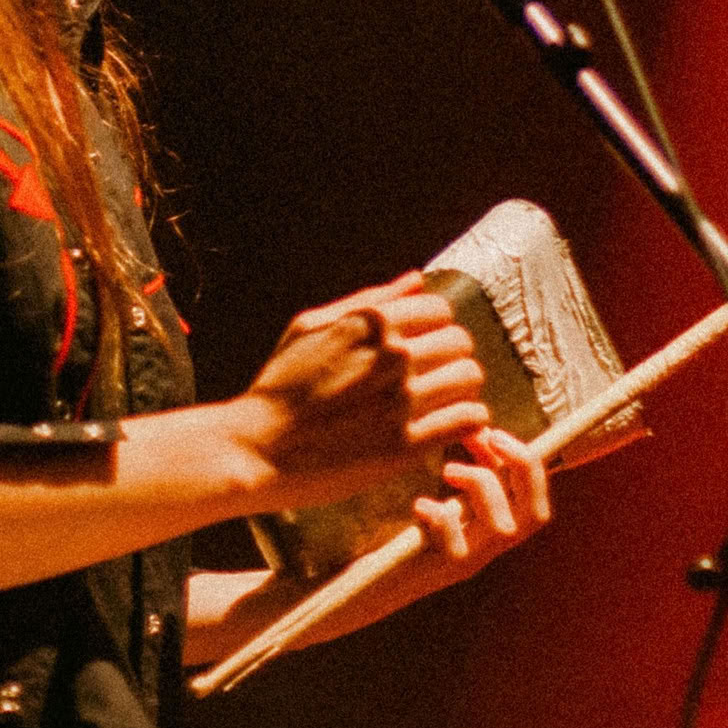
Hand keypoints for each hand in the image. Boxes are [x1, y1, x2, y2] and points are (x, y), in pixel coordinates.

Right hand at [231, 272, 488, 508]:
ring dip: (463, 387)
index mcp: (371, 323)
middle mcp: (393, 357)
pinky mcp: (405, 445)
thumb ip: (366, 300)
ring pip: (470, 378)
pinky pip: (467, 421)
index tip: (426, 345)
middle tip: (437, 374)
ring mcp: (401, 401)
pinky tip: (452, 426)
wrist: (257, 449)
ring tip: (446, 399)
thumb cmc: (278, 385)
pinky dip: (469, 421)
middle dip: (452, 355)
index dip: (437, 327)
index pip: (440, 311)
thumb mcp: (309, 327)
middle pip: (460, 342)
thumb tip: (414, 279)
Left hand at [411, 428, 550, 584]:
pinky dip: (443, 517)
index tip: (495, 433)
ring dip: (482, 484)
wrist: (378, 581)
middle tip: (491, 437)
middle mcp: (492, 547)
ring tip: (449, 470)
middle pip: (537, 515)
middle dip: (523, 466)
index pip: (539, 500)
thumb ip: (473, 463)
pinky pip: (458, 547)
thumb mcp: (451, 492)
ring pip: (502, 528)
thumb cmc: (415, 529)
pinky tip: (422, 505)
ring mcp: (471, 562)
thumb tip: (482, 429)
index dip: (529, 462)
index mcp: (499, 526)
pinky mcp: (443, 572)